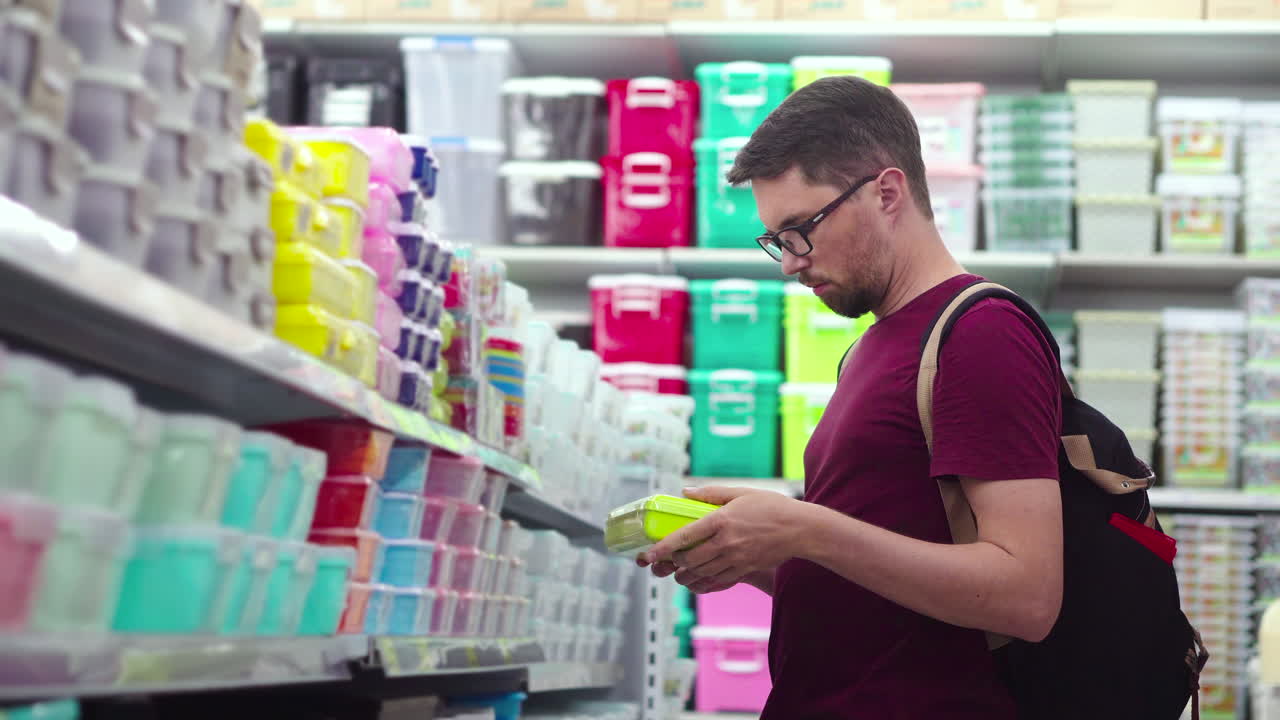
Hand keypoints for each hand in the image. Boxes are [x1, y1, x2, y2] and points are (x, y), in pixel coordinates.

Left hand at [636, 486, 809, 593]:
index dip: (663, 548)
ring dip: (685, 574)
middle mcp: (726, 543)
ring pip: (701, 574)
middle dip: (674, 562)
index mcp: (722, 520)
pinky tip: (698, 578)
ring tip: (680, 569)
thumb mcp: (740, 493)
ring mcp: (736, 559)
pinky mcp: (744, 570)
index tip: (648, 554)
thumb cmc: (770, 507)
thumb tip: (685, 492)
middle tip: (668, 559)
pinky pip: (717, 582)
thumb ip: (711, 493)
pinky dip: (703, 583)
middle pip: (690, 560)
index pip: (685, 536)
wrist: (800, 529)